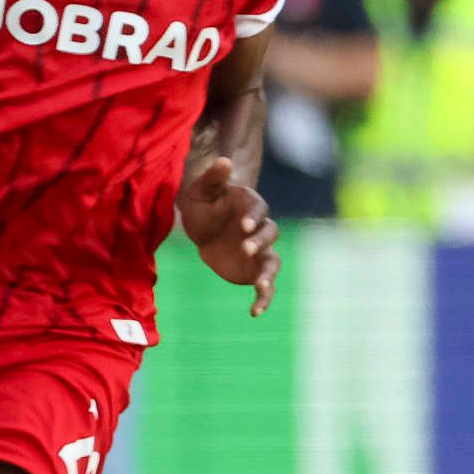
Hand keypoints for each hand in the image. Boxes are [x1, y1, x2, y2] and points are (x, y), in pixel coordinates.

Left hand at [180, 155, 277, 316]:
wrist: (200, 230)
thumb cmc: (201, 205)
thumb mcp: (200, 191)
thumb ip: (213, 178)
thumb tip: (224, 161)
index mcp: (249, 206)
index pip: (259, 209)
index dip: (254, 217)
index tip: (243, 226)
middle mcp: (259, 228)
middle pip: (271, 233)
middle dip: (261, 241)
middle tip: (245, 249)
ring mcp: (260, 251)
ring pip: (273, 262)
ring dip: (269, 274)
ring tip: (260, 287)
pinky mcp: (255, 271)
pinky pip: (266, 286)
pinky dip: (264, 298)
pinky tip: (255, 312)